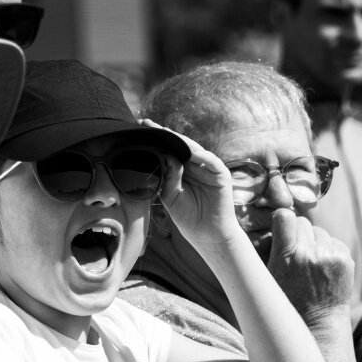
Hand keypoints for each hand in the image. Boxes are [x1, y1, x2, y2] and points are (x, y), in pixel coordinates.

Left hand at [143, 125, 242, 250]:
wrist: (207, 236)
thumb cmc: (188, 217)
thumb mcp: (171, 195)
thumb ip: (167, 177)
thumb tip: (164, 155)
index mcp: (182, 170)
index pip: (169, 151)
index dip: (157, 140)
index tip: (140, 129)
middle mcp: (195, 165)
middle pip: (180, 145)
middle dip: (165, 135)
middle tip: (148, 125)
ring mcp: (209, 168)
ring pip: (194, 149)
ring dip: (181, 141)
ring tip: (165, 133)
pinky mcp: (221, 175)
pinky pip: (211, 161)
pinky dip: (201, 155)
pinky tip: (190, 150)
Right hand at [265, 214, 353, 320]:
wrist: (318, 323)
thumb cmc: (285, 302)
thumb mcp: (267, 278)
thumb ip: (266, 250)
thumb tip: (269, 222)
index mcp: (287, 257)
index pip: (284, 216)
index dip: (280, 220)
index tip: (278, 227)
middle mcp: (310, 254)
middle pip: (302, 222)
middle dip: (296, 233)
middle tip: (293, 252)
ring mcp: (330, 256)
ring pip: (318, 232)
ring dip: (312, 242)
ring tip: (307, 264)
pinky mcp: (345, 259)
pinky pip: (332, 241)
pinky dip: (326, 250)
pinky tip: (320, 268)